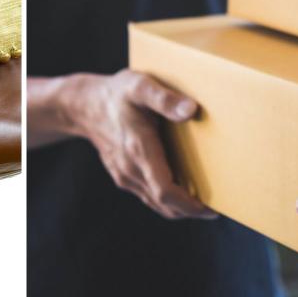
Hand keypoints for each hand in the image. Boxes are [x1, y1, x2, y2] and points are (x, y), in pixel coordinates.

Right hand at [61, 70, 216, 219]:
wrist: (83, 105)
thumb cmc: (116, 93)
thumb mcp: (139, 86)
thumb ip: (164, 98)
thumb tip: (191, 110)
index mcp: (139, 149)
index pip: (165, 191)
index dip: (190, 205)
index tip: (211, 209)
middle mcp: (131, 168)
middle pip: (163, 204)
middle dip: (189, 211)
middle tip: (214, 209)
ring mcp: (124, 174)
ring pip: (154, 202)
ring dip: (178, 207)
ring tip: (202, 202)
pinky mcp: (122, 175)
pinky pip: (146, 194)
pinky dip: (164, 199)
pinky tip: (179, 188)